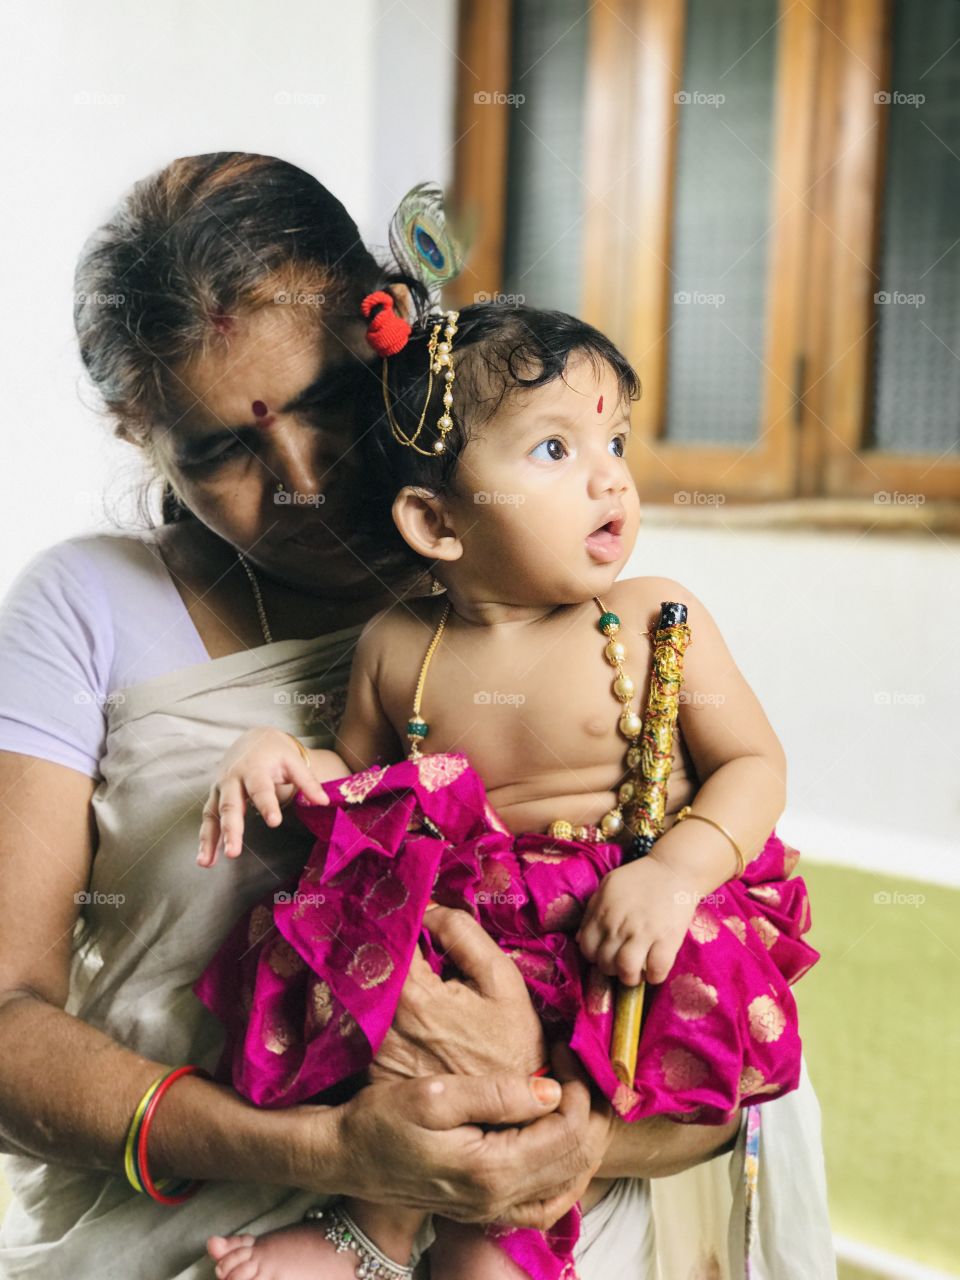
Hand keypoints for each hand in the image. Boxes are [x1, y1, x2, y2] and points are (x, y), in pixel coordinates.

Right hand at [197, 728, 332, 866]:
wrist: (253, 739)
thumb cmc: (275, 753)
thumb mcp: (294, 761)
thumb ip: (307, 781)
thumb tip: (324, 802)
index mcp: (254, 768)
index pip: (260, 788)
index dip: (267, 805)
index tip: (274, 822)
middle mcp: (232, 778)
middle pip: (230, 805)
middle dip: (231, 829)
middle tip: (233, 852)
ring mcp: (220, 789)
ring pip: (212, 815)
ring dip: (210, 840)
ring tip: (206, 863)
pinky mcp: (215, 798)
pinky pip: (208, 819)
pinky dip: (205, 840)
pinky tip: (205, 860)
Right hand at [327, 1066, 597, 1228]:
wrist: (344, 1155)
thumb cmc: (382, 1118)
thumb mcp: (435, 1096)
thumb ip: (496, 1095)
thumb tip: (551, 1090)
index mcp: (492, 1169)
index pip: (566, 1131)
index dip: (578, 1088)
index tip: (564, 1052)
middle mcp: (498, 1198)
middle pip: (575, 1159)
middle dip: (587, 1110)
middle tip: (576, 1069)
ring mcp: (491, 1209)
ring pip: (566, 1184)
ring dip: (581, 1142)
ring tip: (575, 1098)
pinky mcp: (482, 1209)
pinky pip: (543, 1204)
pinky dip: (564, 1176)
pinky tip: (560, 1146)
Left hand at [370, 905, 546, 1083]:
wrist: (512, 1114)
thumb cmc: (512, 1043)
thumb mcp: (501, 978)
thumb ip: (461, 932)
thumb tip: (429, 906)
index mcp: (412, 996)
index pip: (385, 938)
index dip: (396, 918)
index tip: (405, 910)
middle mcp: (384, 1024)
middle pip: (368, 967)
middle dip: (382, 946)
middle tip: (397, 934)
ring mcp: (375, 1052)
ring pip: (364, 997)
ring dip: (375, 978)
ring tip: (397, 966)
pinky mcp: (374, 1073)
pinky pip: (367, 1028)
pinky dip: (375, 1011)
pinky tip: (399, 1009)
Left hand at [576, 856, 699, 985]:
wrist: (673, 869)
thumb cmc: (639, 878)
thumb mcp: (607, 887)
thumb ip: (592, 912)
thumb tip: (580, 939)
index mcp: (603, 913)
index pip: (587, 949)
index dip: (594, 956)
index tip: (605, 954)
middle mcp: (620, 925)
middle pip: (605, 963)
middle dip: (611, 969)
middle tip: (621, 963)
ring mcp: (644, 933)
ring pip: (626, 971)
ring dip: (629, 977)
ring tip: (636, 972)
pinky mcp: (668, 939)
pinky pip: (656, 970)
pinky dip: (654, 976)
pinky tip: (654, 970)